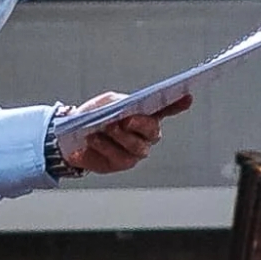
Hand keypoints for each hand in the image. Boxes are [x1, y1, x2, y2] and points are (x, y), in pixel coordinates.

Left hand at [52, 97, 174, 177]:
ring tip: (105, 127)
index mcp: (145, 115)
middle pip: (152, 130)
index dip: (178, 104)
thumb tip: (125, 112)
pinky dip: (105, 146)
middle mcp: (146, 135)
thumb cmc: (93, 116)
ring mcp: (136, 150)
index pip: (166, 109)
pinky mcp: (121, 163)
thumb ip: (117, 103)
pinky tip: (94, 139)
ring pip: (137, 146)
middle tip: (126, 120)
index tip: (188, 96)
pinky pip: (119, 156)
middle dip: (141, 124)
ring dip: (120, 136)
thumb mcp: (104, 103)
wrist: (72, 137)